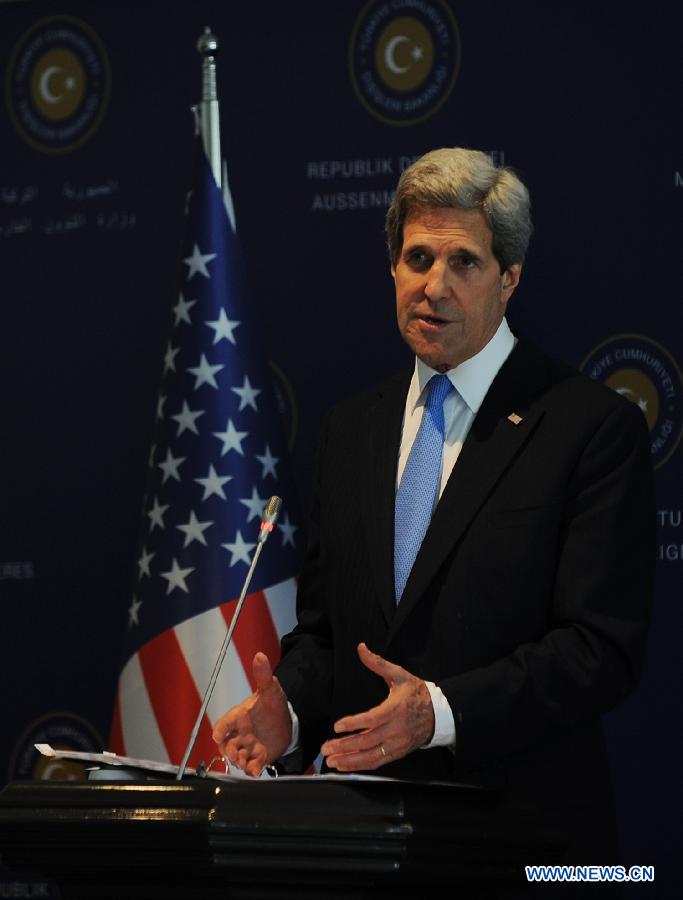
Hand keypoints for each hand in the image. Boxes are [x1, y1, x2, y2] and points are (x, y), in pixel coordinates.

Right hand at [212, 652, 291, 776]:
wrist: (287, 720)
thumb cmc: (272, 704)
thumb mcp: (270, 690)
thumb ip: (263, 675)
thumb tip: (260, 655)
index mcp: (239, 716)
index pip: (224, 723)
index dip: (220, 730)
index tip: (218, 735)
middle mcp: (240, 733)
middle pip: (226, 744)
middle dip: (228, 750)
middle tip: (234, 753)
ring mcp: (248, 746)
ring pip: (237, 756)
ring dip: (238, 761)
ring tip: (243, 764)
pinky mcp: (258, 757)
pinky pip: (252, 765)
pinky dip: (252, 769)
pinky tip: (256, 771)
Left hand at [320, 643, 434, 771]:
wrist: (439, 714)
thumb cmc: (417, 693)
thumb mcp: (399, 674)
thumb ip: (377, 663)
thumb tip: (361, 648)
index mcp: (396, 709)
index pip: (373, 719)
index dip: (355, 724)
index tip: (337, 726)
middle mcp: (396, 729)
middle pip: (368, 741)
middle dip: (345, 746)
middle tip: (326, 748)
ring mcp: (397, 744)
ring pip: (371, 756)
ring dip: (350, 761)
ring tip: (332, 761)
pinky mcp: (397, 753)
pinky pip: (378, 762)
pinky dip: (361, 766)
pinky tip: (346, 765)